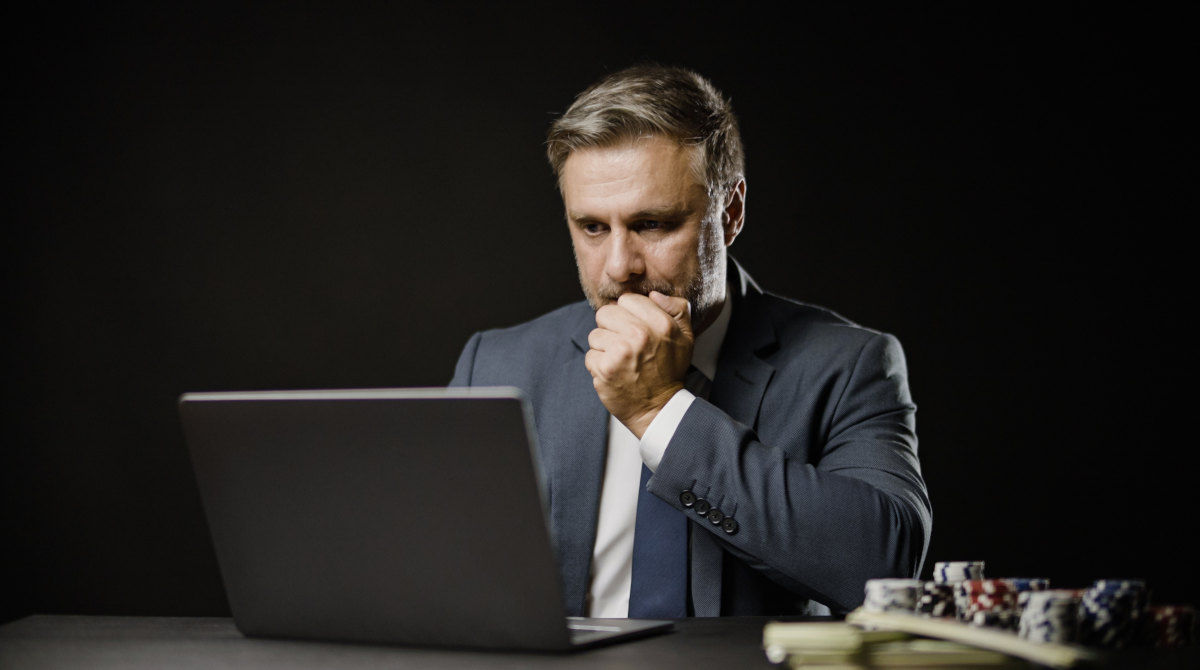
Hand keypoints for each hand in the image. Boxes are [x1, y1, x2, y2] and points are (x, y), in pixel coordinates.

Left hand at [584, 291, 693, 437]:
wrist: (659, 408)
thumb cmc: (669, 371)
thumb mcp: (685, 337)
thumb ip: (676, 309)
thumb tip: (653, 294)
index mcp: (660, 323)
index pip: (627, 299)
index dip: (628, 313)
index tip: (635, 328)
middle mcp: (640, 335)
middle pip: (605, 313)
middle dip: (612, 328)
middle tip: (625, 345)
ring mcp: (620, 352)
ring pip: (595, 335)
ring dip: (604, 348)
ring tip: (621, 360)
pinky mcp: (604, 369)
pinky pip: (590, 355)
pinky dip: (599, 365)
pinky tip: (614, 373)